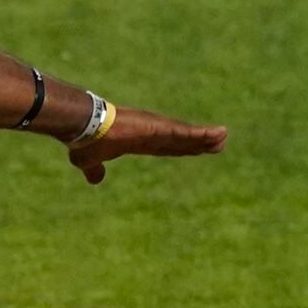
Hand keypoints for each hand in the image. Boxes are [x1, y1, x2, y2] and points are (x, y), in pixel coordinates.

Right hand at [69, 106, 226, 185]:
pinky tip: (218, 134)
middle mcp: (150, 133)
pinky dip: (203, 134)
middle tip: (219, 144)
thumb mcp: (89, 161)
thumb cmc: (85, 141)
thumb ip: (96, 170)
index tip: (196, 150)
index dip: (181, 148)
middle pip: (180, 141)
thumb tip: (95, 180)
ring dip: (206, 137)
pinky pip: (186, 133)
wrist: (83, 127)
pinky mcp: (160, 128)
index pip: (165, 147)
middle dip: (199, 143)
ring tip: (223, 137)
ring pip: (186, 135)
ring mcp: (156, 129)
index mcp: (137, 142)